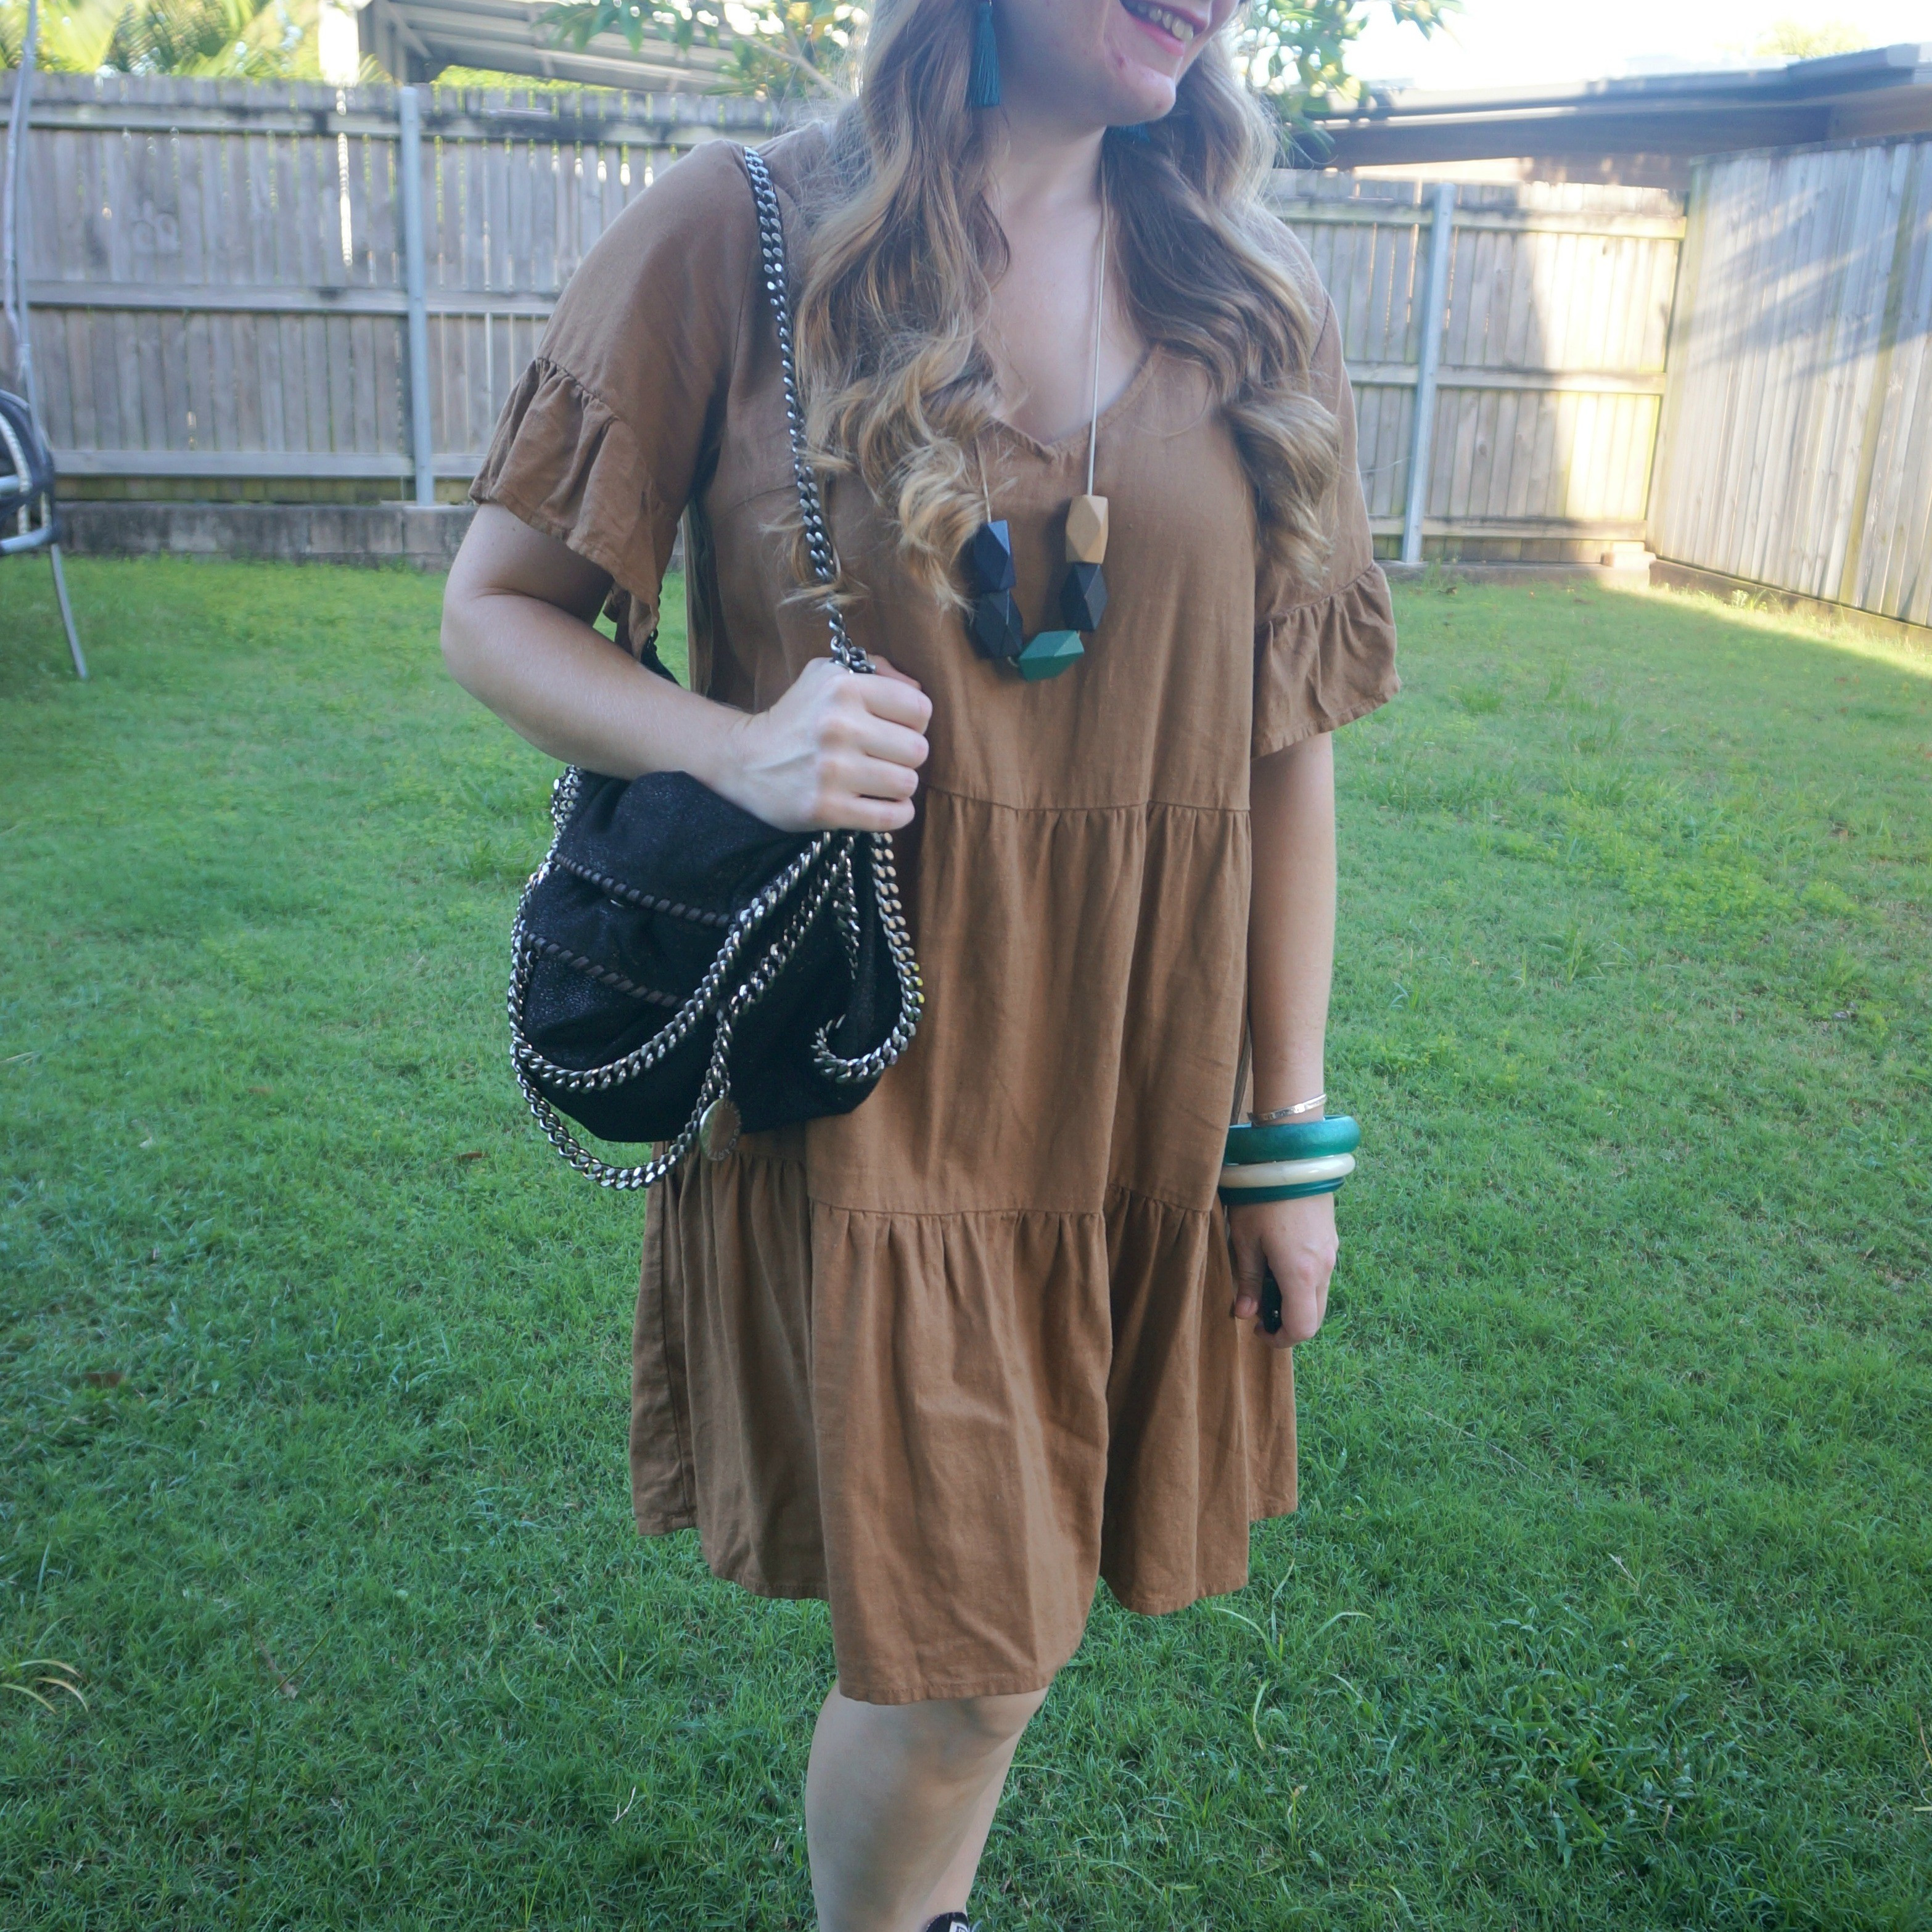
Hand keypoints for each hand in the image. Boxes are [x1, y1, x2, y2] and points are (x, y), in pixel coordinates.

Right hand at [711, 657, 931, 832]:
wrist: (745, 759)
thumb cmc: (797, 716)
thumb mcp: (827, 675)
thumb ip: (877, 672)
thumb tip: (920, 690)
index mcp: (843, 689)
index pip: (919, 709)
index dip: (914, 722)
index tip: (895, 729)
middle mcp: (838, 727)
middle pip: (917, 750)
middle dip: (907, 756)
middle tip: (886, 758)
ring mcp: (832, 772)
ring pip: (907, 784)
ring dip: (899, 785)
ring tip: (880, 780)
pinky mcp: (826, 809)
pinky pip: (892, 816)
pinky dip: (897, 813)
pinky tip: (883, 804)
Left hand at [1228, 1193, 1337, 1348]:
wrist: (1291, 1157)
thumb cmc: (1261, 1198)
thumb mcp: (1244, 1240)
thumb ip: (1247, 1281)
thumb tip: (1245, 1313)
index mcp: (1301, 1274)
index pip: (1302, 1328)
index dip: (1280, 1339)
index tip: (1258, 1328)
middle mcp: (1324, 1268)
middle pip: (1315, 1317)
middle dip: (1289, 1323)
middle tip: (1260, 1311)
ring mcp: (1332, 1253)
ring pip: (1320, 1296)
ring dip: (1297, 1302)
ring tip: (1266, 1284)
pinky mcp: (1332, 1239)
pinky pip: (1322, 1275)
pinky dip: (1304, 1283)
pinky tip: (1280, 1265)